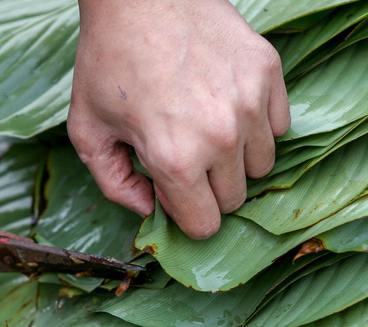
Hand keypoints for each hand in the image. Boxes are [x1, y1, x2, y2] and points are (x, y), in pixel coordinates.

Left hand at [68, 0, 289, 238]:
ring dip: (235, 159)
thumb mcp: (88, 131)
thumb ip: (115, 185)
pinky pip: (279, 125)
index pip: (205, 225)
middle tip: (184, 156)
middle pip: (235, 199)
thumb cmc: (108, 59)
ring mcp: (250, 102)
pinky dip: (256, 124)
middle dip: (208, 189)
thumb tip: (149, 210)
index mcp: (175, 158)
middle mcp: (221, 136)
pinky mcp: (268, 71)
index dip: (184, 213)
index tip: (171, 191)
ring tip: (204, 128)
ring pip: (261, 165)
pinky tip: (225, 104)